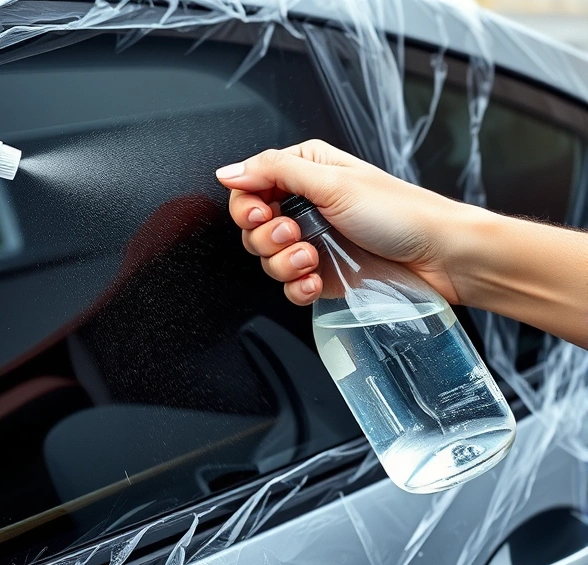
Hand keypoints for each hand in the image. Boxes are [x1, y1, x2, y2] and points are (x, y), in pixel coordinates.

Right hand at [218, 139, 468, 305]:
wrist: (442, 257)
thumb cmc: (401, 213)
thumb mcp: (333, 182)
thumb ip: (274, 172)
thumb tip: (228, 171)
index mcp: (306, 171)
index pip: (248, 186)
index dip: (246, 205)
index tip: (262, 214)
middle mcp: (305, 204)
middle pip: (252, 226)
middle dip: (268, 237)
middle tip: (296, 235)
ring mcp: (313, 242)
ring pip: (266, 259)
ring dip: (284, 264)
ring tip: (313, 260)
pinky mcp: (322, 274)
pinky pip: (288, 286)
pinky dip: (296, 287)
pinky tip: (316, 282)